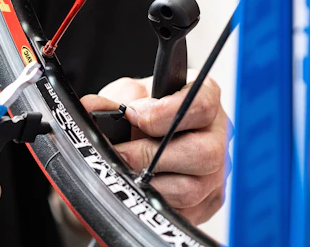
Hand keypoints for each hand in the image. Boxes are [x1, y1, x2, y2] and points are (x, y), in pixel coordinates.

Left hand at [81, 74, 230, 224]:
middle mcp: (218, 135)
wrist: (137, 142)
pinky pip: (183, 213)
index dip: (164, 113)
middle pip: (203, 153)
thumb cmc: (140, 113)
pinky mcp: (208, 203)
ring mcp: (216, 172)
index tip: (134, 116)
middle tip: (122, 154)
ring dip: (149, 183)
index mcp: (205, 100)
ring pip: (191, 189)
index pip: (201, 104)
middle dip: (151, 156)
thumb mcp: (125, 96)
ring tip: (126, 173)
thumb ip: (112, 100)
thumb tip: (91, 108)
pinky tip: (138, 190)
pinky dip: (154, 203)